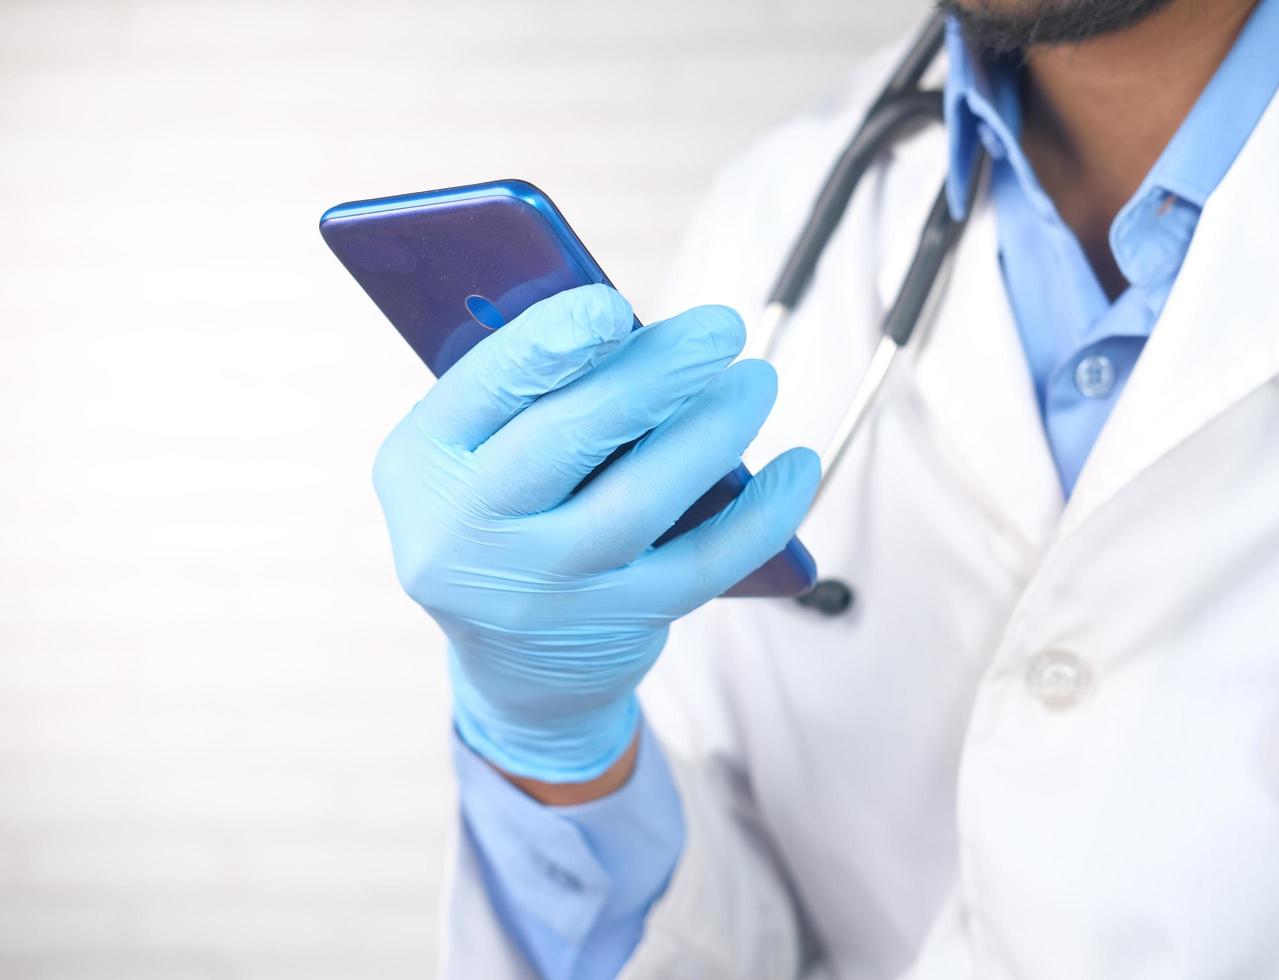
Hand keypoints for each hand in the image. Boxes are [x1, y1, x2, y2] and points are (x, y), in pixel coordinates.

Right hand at [372, 284, 818, 781]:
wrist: (519, 666)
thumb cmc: (509, 509)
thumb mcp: (480, 449)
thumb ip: (534, 389)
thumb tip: (641, 329)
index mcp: (420, 462)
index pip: (484, 389)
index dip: (549, 344)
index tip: (612, 307)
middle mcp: (467, 534)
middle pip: (568, 441)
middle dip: (653, 375)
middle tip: (721, 327)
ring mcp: (545, 589)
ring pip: (640, 502)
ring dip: (712, 432)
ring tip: (756, 382)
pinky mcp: (619, 624)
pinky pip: (703, 565)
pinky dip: (761, 515)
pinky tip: (796, 467)